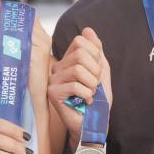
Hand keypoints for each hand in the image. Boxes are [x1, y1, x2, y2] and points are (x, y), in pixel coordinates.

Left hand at [0, 3, 49, 108]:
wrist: (33, 100)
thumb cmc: (24, 80)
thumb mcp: (18, 56)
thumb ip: (13, 42)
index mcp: (41, 38)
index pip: (27, 14)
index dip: (11, 8)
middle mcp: (44, 39)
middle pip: (20, 19)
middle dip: (0, 24)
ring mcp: (41, 46)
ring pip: (16, 29)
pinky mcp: (36, 55)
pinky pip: (17, 41)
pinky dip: (2, 43)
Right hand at [48, 28, 112, 145]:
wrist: (94, 124)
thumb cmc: (97, 100)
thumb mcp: (101, 71)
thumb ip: (96, 50)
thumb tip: (87, 29)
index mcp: (68, 60)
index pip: (80, 41)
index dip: (95, 55)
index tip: (97, 72)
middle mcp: (58, 67)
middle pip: (80, 54)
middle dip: (95, 71)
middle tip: (94, 85)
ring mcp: (53, 80)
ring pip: (78, 69)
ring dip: (92, 84)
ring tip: (90, 94)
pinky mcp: (52, 93)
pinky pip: (75, 85)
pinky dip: (87, 95)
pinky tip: (85, 101)